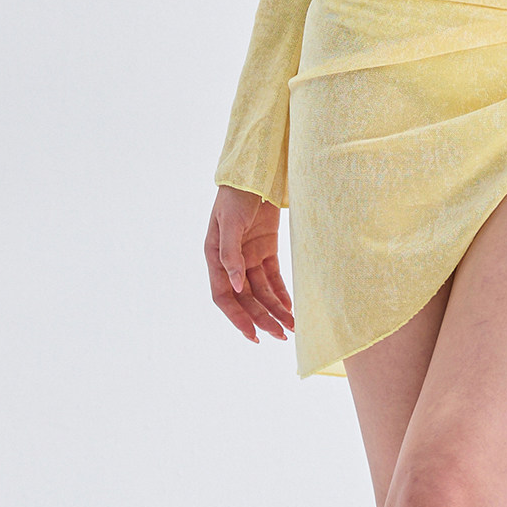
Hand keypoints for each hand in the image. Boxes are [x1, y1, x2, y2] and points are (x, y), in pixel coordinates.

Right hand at [206, 185, 293, 343]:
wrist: (255, 171)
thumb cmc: (235, 195)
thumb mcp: (229, 223)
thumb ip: (230, 254)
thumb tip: (234, 286)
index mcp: (215, 258)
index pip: (224, 297)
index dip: (237, 318)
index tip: (253, 335)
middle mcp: (231, 262)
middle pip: (247, 299)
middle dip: (263, 318)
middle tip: (281, 335)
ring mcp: (249, 256)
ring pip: (262, 291)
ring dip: (275, 309)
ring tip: (291, 327)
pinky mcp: (266, 248)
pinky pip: (273, 277)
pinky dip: (282, 293)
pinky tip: (291, 308)